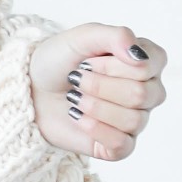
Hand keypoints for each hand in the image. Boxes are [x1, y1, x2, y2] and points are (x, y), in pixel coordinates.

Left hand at [30, 25, 166, 160]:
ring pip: (133, 120)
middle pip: (141, 95)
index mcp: (145, 62)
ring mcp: (135, 119)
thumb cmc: (59, 62)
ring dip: (95, 106)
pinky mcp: (119, 146)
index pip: (150, 66)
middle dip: (100, 86)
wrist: (32, 90)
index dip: (114, 65)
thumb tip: (138, 55)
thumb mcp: (82, 37)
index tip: (88, 60)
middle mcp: (147, 91)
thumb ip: (115, 36)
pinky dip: (95, 129)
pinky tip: (78, 117)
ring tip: (74, 98)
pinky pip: (123, 145)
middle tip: (76, 79)